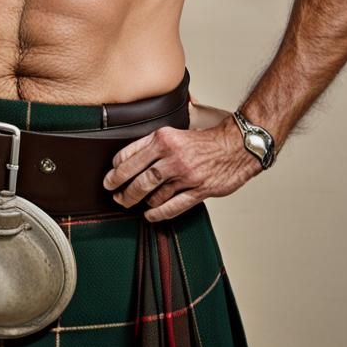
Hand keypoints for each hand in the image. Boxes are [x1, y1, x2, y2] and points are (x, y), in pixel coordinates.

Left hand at [103, 117, 259, 221]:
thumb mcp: (176, 132)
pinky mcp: (198, 190)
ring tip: (130, 204)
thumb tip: (131, 158)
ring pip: (154, 193)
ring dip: (139, 201)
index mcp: (164, 138)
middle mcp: (172, 156)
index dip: (117, 168)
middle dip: (122, 189)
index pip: (131, 154)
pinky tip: (150, 215)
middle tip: (114, 194)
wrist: (236, 146)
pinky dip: (158, 213)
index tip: (110, 176)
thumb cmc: (206, 140)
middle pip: (139, 177)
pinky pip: (173, 206)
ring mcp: (185, 175)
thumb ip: (155, 144)